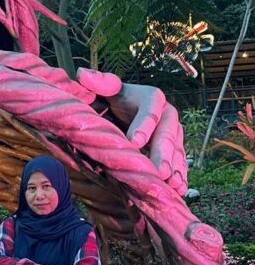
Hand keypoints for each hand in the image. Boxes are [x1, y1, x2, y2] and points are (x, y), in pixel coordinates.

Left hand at [76, 68, 187, 192]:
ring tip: (173, 184)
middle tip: (158, 172)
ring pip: (177, 151)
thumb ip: (98, 83)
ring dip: (176, 168)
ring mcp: (173, 134)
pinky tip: (178, 190)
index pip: (149, 112)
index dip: (143, 126)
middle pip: (167, 135)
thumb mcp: (107, 89)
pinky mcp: (174, 149)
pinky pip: (180, 162)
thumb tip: (83, 74)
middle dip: (163, 154)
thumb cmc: (113, 99)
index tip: (134, 142)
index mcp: (152, 98)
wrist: (123, 110)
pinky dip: (180, 176)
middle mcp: (168, 115)